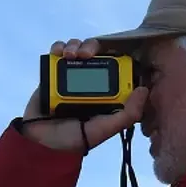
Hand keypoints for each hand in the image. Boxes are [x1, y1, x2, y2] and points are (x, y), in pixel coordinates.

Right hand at [21, 38, 148, 152]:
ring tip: (71, 54)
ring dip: (76, 45)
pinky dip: (59, 47)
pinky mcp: (53, 72)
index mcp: (106, 92)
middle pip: (96, 52)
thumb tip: (143, 90)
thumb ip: (128, 114)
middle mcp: (90, 81)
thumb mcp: (106, 129)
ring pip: (78, 48)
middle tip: (87, 54)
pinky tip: (60, 53)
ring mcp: (71, 75)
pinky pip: (58, 52)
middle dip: (93, 46)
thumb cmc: (76, 138)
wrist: (42, 141)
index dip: (118, 56)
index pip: (116, 67)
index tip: (115, 55)